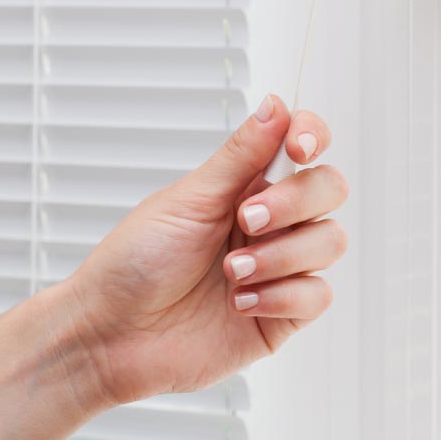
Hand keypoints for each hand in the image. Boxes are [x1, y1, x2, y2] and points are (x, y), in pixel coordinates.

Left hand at [67, 94, 347, 404]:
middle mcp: (269, 223)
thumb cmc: (134, 263)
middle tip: (247, 219)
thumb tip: (277, 105)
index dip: (312, 136)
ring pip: (330, 241)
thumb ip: (239, 157)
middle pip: (329, 189)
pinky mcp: (281, 315)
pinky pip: (318, 295)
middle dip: (295, 201)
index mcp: (245, 185)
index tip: (298, 148)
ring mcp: (279, 269)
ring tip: (231, 272)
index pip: (302, 146)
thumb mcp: (187, 200)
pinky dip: (281, 296)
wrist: (110, 334)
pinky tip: (239, 303)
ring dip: (281, 255)